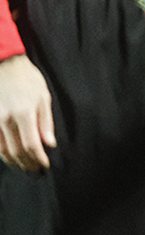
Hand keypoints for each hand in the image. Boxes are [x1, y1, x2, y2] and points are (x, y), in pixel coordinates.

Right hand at [0, 53, 54, 169]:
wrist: (4, 66)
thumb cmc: (27, 79)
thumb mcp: (43, 96)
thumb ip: (46, 122)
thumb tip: (49, 143)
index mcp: (24, 113)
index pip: (31, 145)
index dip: (38, 158)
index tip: (45, 164)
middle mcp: (6, 120)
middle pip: (16, 151)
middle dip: (27, 163)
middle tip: (35, 169)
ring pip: (2, 151)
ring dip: (14, 162)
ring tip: (24, 166)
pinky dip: (3, 153)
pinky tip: (10, 157)